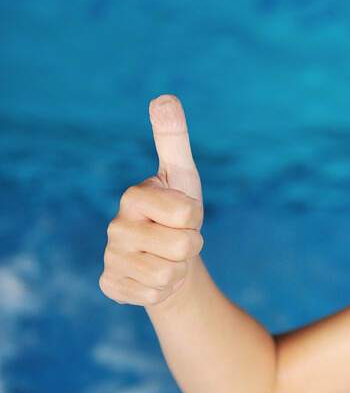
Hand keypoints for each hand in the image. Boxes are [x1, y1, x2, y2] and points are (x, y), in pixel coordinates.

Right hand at [100, 95, 204, 305]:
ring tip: (167, 257)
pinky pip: (154, 295)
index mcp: (134, 196)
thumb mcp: (184, 175)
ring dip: (178, 268)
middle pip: (183, 245)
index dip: (195, 217)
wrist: (169, 258)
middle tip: (179, 239)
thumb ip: (174, 137)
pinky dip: (163, 290)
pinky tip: (152, 277)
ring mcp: (110, 258)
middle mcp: (115, 227)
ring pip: (169, 274)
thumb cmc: (179, 212)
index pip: (187, 212)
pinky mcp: (111, 285)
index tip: (184, 214)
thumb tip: (164, 97)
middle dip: (191, 245)